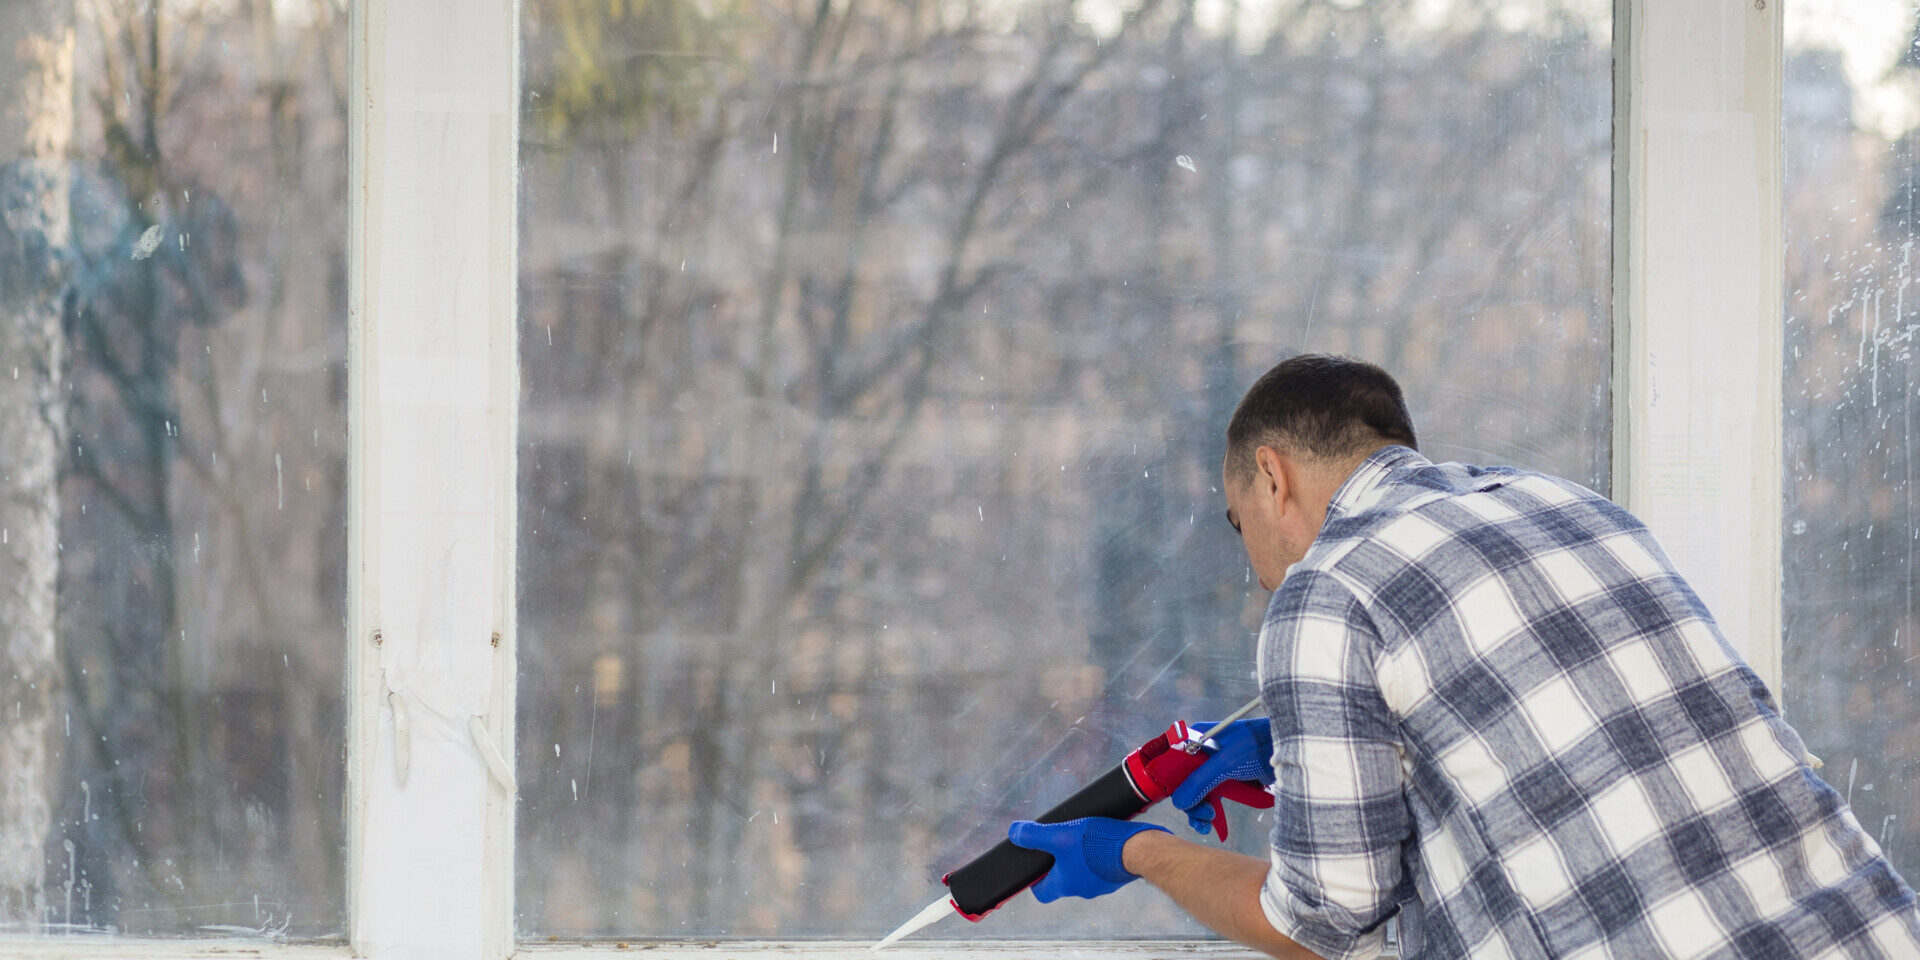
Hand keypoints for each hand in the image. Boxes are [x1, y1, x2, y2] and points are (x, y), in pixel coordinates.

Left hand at [1006, 817, 1170, 901]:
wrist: (1139, 850)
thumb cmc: (1097, 844)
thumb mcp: (1060, 835)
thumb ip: (1035, 835)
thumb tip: (1014, 833)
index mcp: (1065, 885)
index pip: (1042, 893)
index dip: (1035, 881)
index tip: (1035, 867)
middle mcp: (1082, 890)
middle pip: (1063, 880)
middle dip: (1059, 863)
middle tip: (1059, 843)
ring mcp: (1101, 885)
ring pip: (1083, 874)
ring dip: (1080, 859)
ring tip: (1082, 838)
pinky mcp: (1116, 876)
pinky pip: (1101, 868)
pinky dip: (1098, 857)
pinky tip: (1101, 840)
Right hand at [1169, 718, 1275, 836]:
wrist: (1288, 752)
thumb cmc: (1256, 746)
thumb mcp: (1226, 763)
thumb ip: (1200, 782)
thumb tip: (1178, 803)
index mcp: (1197, 739)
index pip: (1174, 763)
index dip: (1173, 783)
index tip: (1180, 801)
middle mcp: (1203, 752)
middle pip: (1185, 781)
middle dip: (1191, 802)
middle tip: (1204, 816)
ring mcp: (1215, 767)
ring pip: (1198, 792)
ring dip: (1199, 810)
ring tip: (1207, 824)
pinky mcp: (1228, 780)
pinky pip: (1212, 797)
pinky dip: (1211, 811)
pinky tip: (1212, 825)